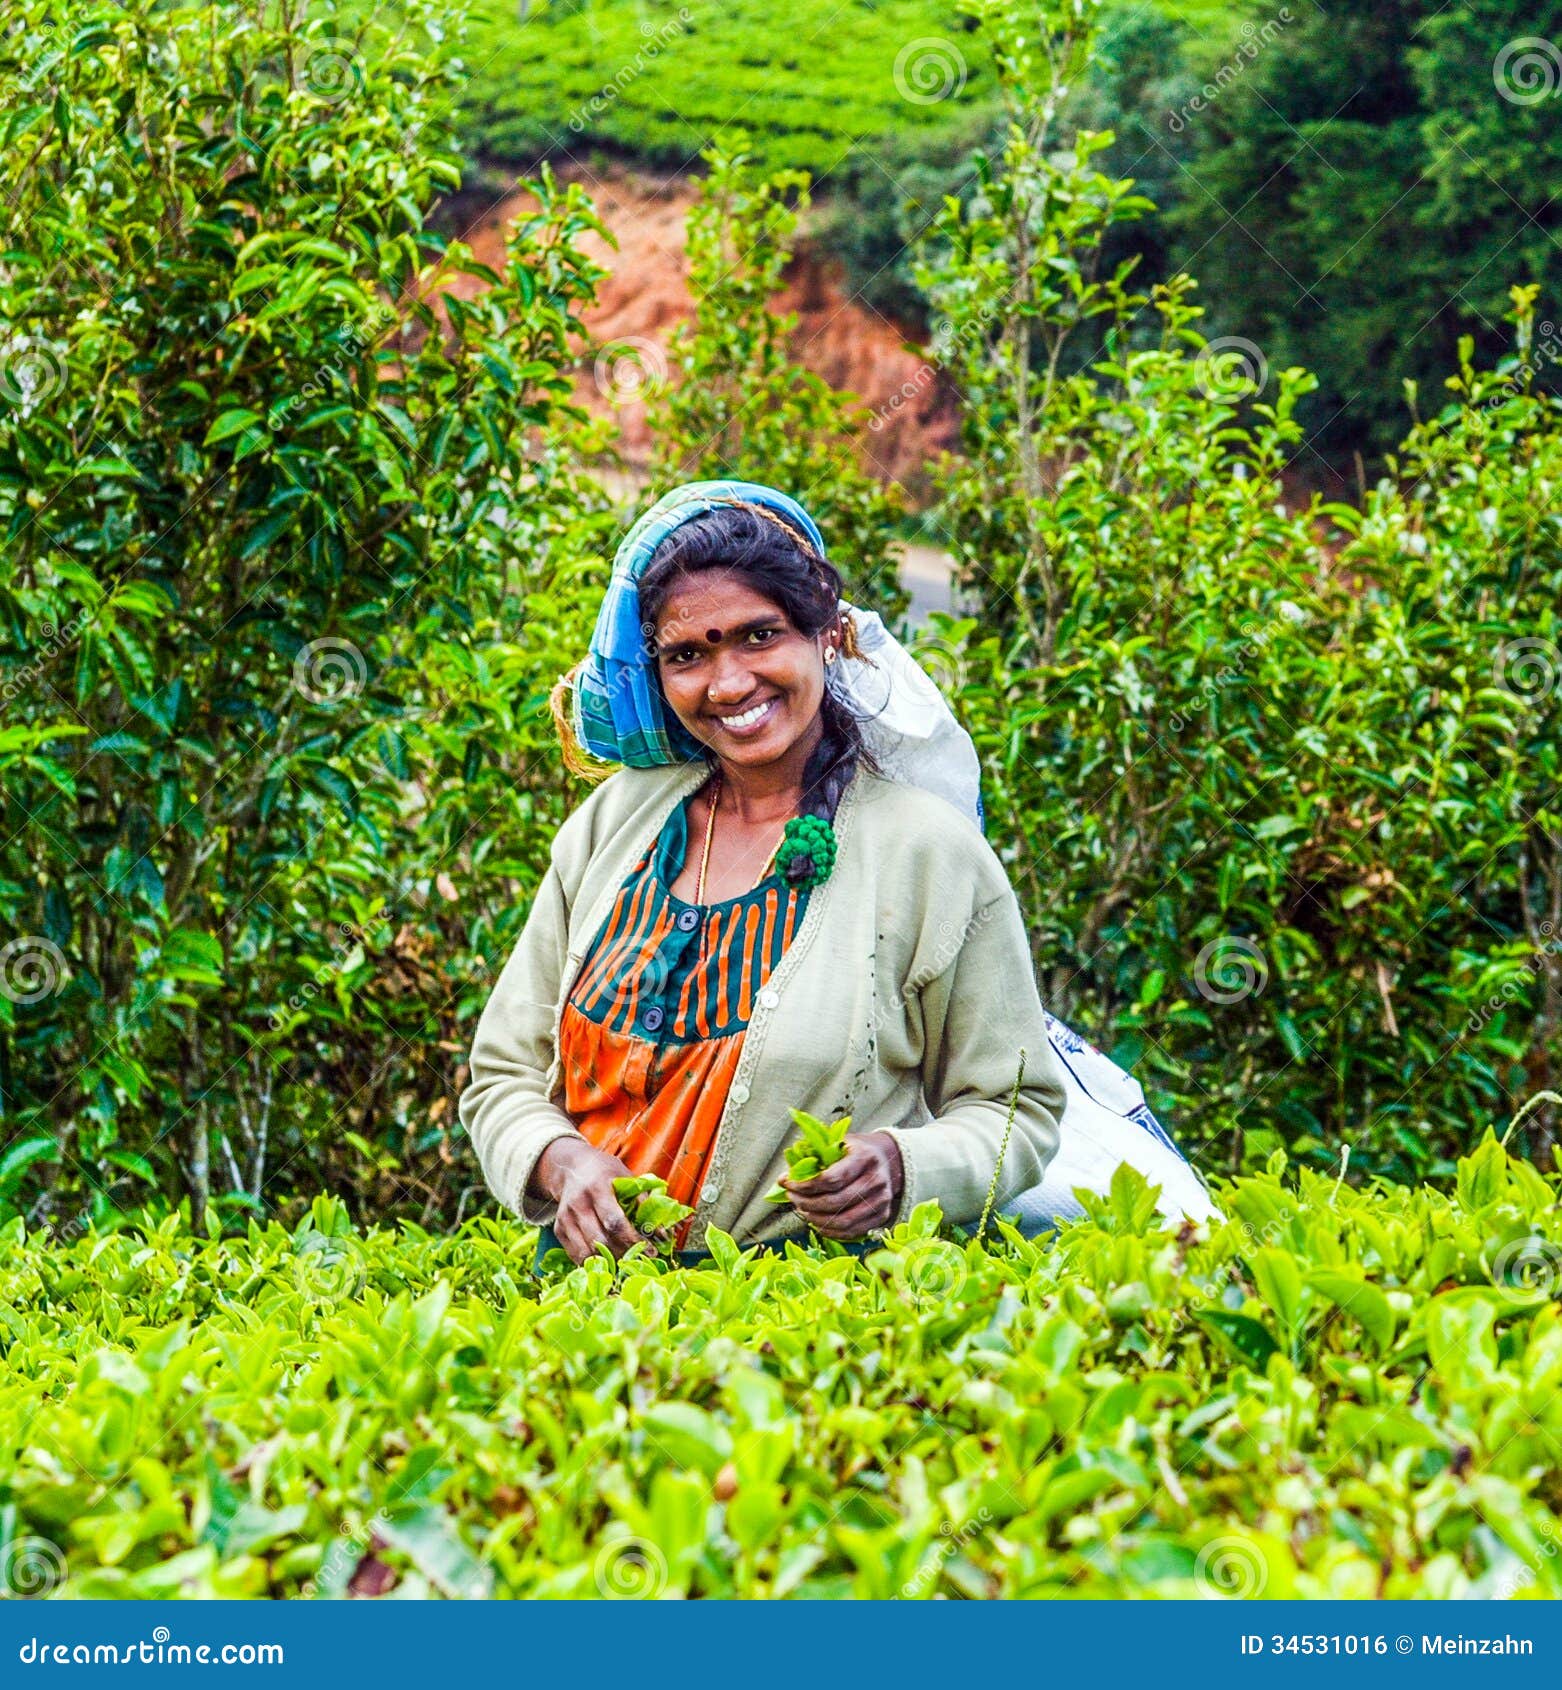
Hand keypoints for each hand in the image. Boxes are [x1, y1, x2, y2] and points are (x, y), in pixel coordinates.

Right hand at [532, 1137, 640, 1264]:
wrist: (572, 1168)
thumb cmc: (606, 1174)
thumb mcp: (626, 1178)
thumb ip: (643, 1203)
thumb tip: (662, 1234)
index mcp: (597, 1188)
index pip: (614, 1221)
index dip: (633, 1240)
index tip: (651, 1251)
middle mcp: (578, 1204)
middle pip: (600, 1240)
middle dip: (624, 1254)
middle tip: (640, 1259)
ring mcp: (565, 1218)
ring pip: (587, 1252)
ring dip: (609, 1262)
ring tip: (626, 1262)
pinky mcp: (559, 1229)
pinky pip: (576, 1255)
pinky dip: (593, 1262)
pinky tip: (609, 1261)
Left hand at [783, 1131, 903, 1238]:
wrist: (888, 1159)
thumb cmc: (855, 1151)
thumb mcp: (837, 1143)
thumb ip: (812, 1157)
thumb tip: (783, 1179)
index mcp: (865, 1157)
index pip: (832, 1178)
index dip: (806, 1185)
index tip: (788, 1183)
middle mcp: (877, 1179)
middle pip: (835, 1202)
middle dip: (806, 1202)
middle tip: (791, 1197)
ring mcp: (882, 1200)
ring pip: (842, 1221)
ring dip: (815, 1219)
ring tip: (802, 1210)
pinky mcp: (882, 1216)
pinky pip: (851, 1232)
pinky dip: (829, 1230)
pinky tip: (816, 1221)